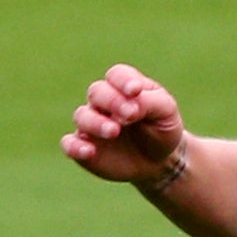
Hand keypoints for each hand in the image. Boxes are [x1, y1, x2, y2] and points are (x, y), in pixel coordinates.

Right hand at [64, 65, 186, 185]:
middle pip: (97, 92)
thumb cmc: (162, 129)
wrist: (159, 161)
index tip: (135, 91)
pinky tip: (88, 151)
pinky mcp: (84, 147)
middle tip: (130, 115)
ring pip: (82, 116)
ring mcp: (91, 124)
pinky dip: (75, 146)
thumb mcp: (166, 112)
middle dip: (112, 101)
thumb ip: (150, 102)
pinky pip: (69, 143)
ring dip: (96, 122)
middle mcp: (103, 103)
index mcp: (124, 88)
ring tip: (114, 131)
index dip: (123, 80)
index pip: (117, 75)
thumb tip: (132, 105)